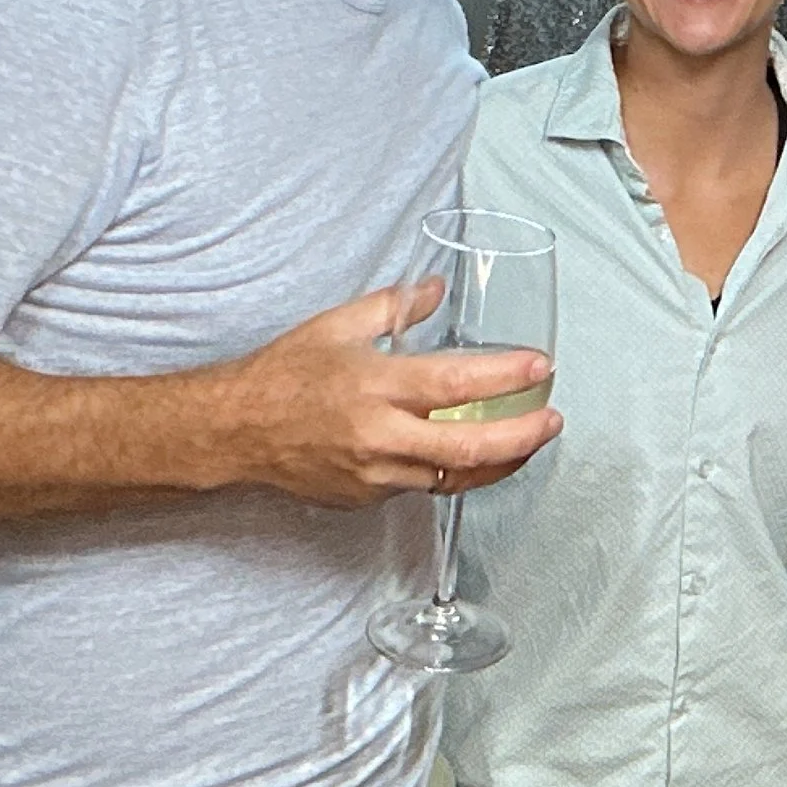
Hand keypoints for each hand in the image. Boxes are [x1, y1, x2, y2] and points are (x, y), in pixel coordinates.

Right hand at [229, 285, 561, 508]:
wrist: (235, 431)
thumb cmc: (282, 375)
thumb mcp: (337, 325)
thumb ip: (395, 306)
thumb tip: (438, 289)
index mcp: (375, 385)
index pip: (457, 381)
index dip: (506, 377)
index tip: (540, 367)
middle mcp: (379, 435)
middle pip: (469, 446)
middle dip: (522, 436)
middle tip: (551, 420)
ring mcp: (374, 473)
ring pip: (454, 476)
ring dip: (498, 462)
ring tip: (527, 441)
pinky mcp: (367, 497)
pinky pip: (424, 486)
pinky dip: (454, 471)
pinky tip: (472, 455)